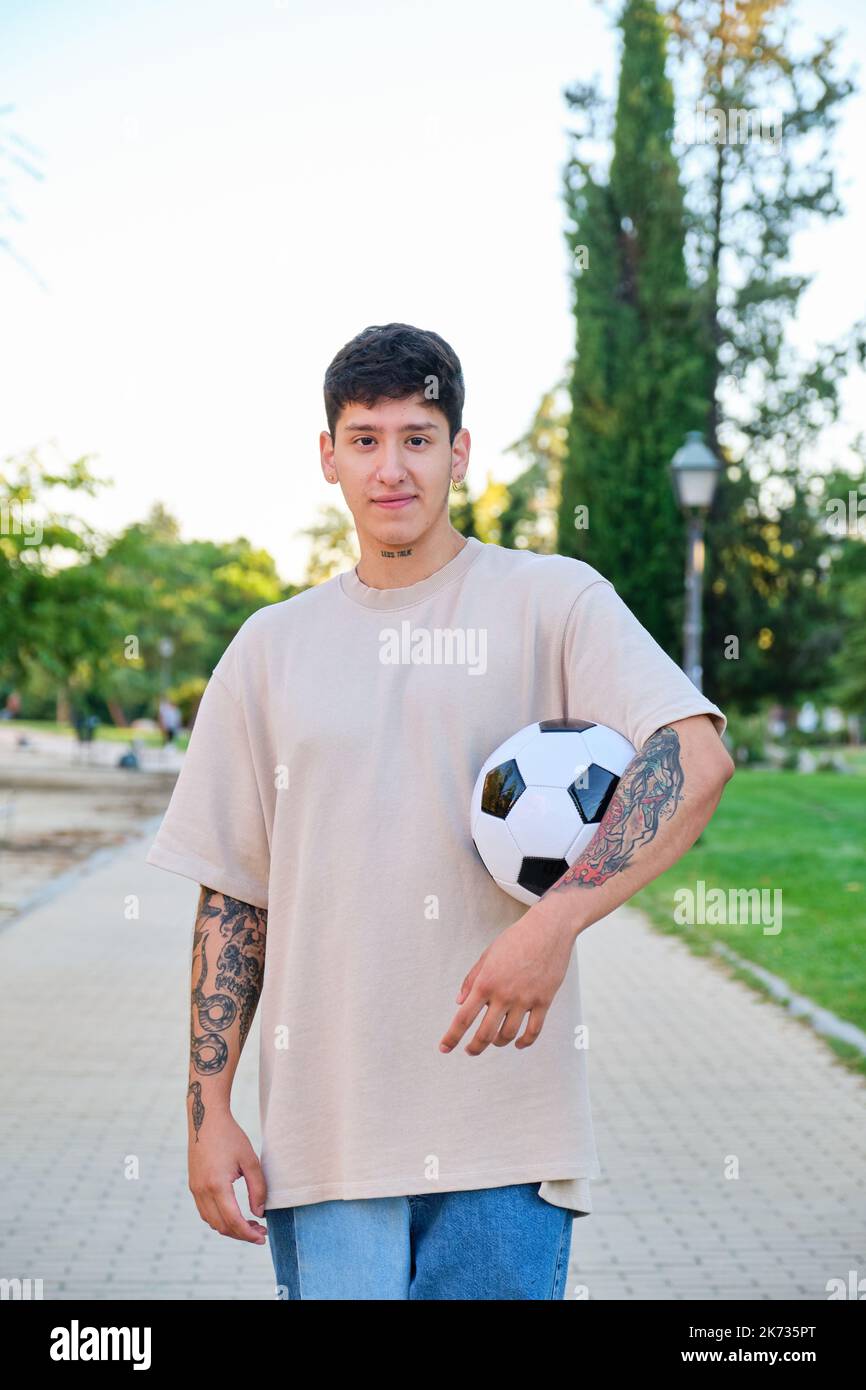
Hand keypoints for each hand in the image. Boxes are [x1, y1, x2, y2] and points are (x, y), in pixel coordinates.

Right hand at [188, 1108, 267, 1243]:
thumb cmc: (231, 1136)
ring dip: (230, 1228)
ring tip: (250, 1224)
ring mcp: (195, 1189)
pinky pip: (205, 1212)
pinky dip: (220, 1219)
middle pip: (221, 1226)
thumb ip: (258, 1188)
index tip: (262, 1237)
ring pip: (212, 1222)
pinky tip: (234, 1214)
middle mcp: (202, 1191)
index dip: (248, 1233)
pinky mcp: (194, 1186)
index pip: (233, 1221)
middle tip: (260, 1233)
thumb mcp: (250, 1160)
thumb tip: (259, 1214)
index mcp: (217, 1185)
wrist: (206, 1119)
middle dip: (241, 1234)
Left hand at [438, 907, 574, 1055]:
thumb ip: (471, 980)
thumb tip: (459, 1003)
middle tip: (470, 1051)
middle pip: (485, 1033)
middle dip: (475, 1047)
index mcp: (486, 982)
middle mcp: (504, 994)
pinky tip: (517, 1043)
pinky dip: (524, 1042)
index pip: (463, 1017)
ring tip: (494, 1042)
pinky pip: (533, 1031)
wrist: (547, 929)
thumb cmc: (515, 940)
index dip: (452, 1036)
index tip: (444, 1048)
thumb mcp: (487, 956)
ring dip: (498, 1043)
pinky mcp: (544, 1001)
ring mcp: (525, 999)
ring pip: (508, 1035)